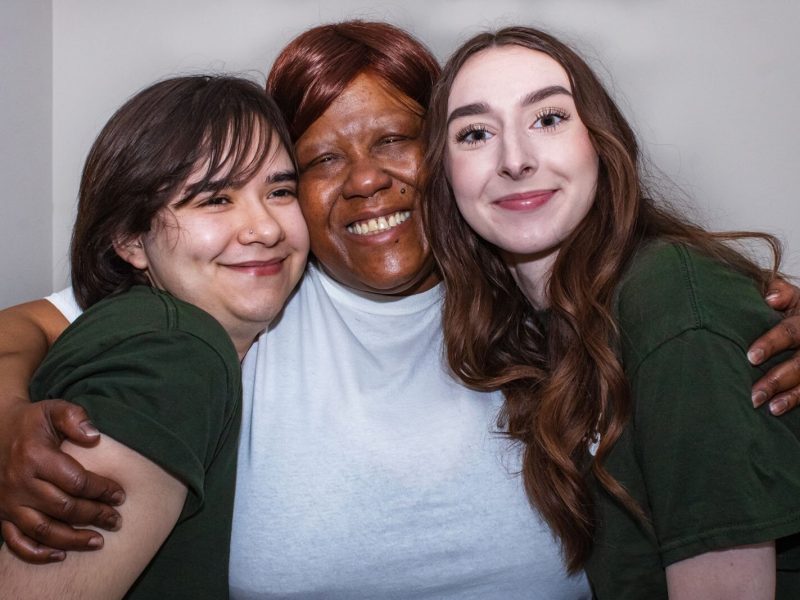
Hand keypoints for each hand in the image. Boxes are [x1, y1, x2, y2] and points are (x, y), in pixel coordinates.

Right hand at [0, 400, 125, 562]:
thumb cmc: (32, 421)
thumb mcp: (53, 409)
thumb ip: (75, 417)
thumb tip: (94, 437)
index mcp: (35, 457)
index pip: (76, 481)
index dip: (101, 490)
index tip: (120, 495)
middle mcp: (20, 483)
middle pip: (63, 508)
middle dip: (94, 516)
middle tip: (117, 520)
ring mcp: (8, 502)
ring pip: (42, 530)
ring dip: (72, 540)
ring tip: (98, 541)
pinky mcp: (1, 514)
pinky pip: (16, 541)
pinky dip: (36, 553)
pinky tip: (60, 555)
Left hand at [750, 278, 799, 414]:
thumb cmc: (793, 309)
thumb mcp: (793, 296)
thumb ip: (779, 292)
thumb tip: (770, 297)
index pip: (790, 331)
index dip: (772, 344)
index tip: (751, 357)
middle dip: (778, 379)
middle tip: (754, 394)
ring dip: (789, 396)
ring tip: (768, 407)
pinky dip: (796, 400)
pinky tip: (778, 409)